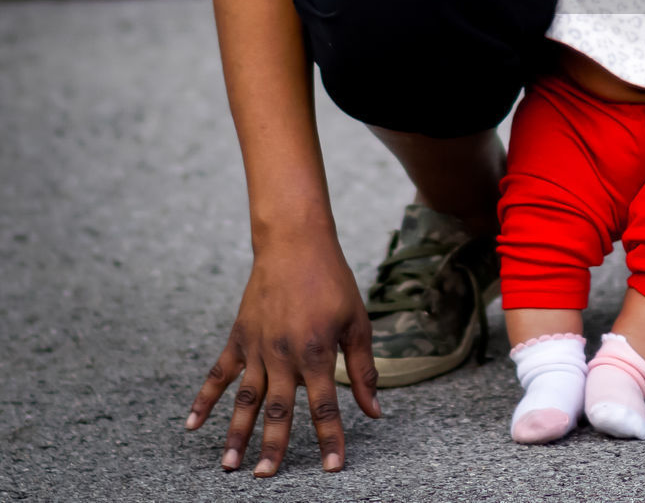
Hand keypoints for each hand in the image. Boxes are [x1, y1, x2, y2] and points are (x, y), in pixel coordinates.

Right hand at [185, 237, 379, 476]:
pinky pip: (218, 374)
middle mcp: (285, 354)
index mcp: (318, 351)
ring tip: (230, 466)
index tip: (332, 467)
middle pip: (278, 410)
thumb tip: (376, 410)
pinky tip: (192, 425)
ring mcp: (258, 347)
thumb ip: (364, 369)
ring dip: (237, 433)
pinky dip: (204, 399)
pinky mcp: (239, 337)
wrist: (296, 244)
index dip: (330, 438)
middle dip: (273, 447)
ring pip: (245, 399)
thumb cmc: (333, 282)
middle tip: (266, 478)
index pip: (325, 406)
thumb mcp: (357, 322)